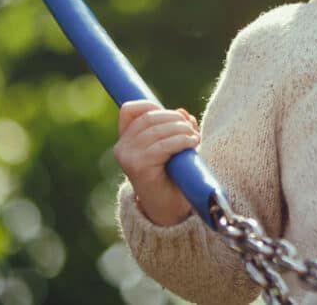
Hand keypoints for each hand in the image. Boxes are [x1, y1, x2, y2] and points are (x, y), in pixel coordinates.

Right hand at [113, 100, 199, 225]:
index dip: (151, 106)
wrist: (169, 209)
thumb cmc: (172, 176)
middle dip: (174, 118)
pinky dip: (181, 141)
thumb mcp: (173, 146)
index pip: (129, 110)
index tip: (174, 116)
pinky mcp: (138, 167)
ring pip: (157, 129)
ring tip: (194, 138)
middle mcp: (122, 148)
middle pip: (149, 117)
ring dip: (181, 129)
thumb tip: (183, 113)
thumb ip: (176, 127)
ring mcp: (128, 157)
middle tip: (191, 129)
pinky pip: (162, 145)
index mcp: (126, 141)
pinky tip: (192, 144)